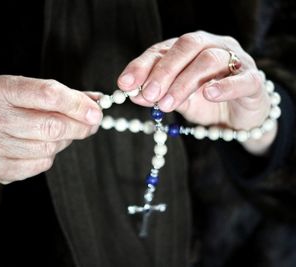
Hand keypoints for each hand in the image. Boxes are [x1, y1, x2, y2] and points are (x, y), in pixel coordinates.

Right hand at [0, 76, 101, 186]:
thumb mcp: (20, 90)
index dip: (78, 104)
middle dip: (80, 126)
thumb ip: (58, 94)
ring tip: (57, 133)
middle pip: (52, 126)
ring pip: (50, 147)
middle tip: (92, 124)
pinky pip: (40, 164)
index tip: (97, 111)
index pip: (48, 94)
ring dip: (64, 141)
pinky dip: (49, 155)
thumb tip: (97, 101)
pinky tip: (40, 146)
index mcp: (1, 90)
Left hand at [117, 31, 275, 153]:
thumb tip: (134, 94)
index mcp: (189, 49)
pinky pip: (242, 79)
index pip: (162, 49)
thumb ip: (158, 95)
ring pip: (209, 60)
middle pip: (186, 47)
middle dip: (163, 71)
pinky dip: (224, 86)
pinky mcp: (253, 80)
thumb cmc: (205, 103)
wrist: (239, 119)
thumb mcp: (176, 99)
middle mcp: (212, 46)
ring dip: (184, 82)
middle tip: (148, 94)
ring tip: (167, 104)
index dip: (142, 65)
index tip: (124, 84)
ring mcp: (235, 60)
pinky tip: (209, 94)